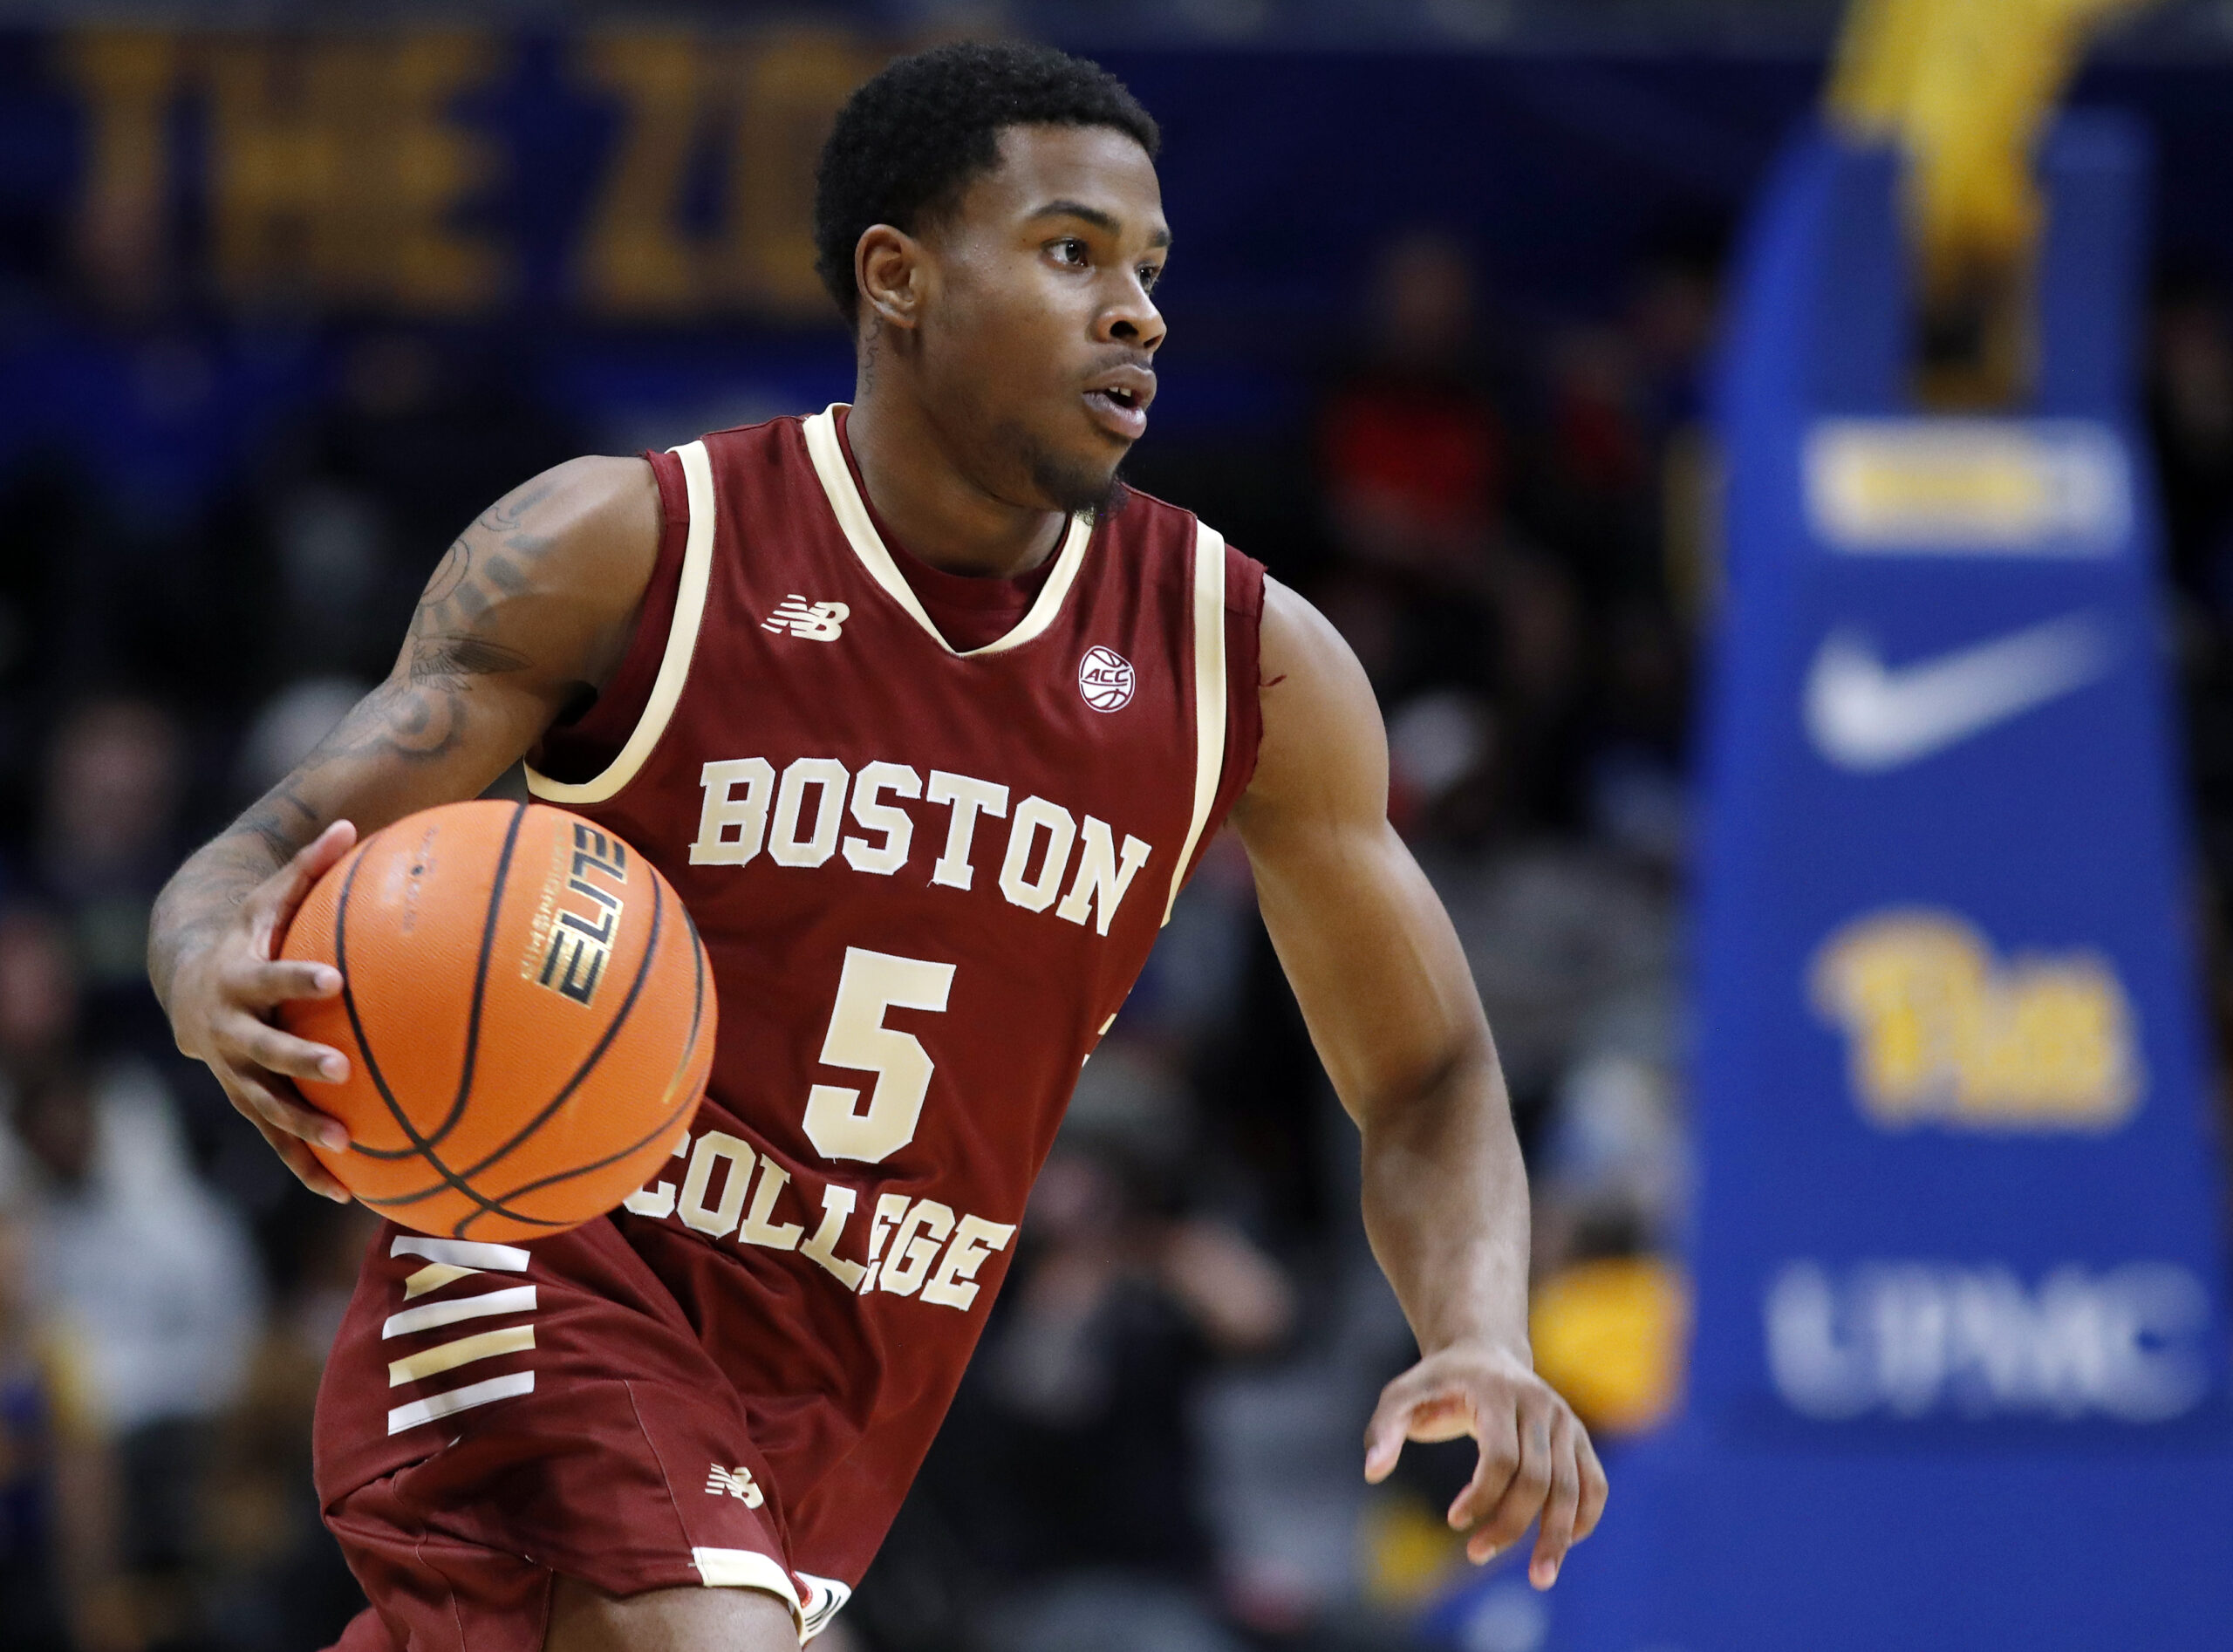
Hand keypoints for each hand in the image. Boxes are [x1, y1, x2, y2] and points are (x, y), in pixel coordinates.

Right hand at [166, 820, 358, 1200]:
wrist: (188, 980)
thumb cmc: (248, 931)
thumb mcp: (270, 897)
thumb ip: (309, 867)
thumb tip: (349, 824)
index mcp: (238, 979)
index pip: (269, 978)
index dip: (297, 979)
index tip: (334, 979)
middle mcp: (230, 1032)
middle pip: (262, 1050)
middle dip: (299, 1061)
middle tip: (341, 1068)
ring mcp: (235, 1072)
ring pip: (266, 1105)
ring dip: (302, 1128)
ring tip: (346, 1142)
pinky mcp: (247, 1100)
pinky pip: (275, 1139)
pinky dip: (305, 1166)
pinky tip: (344, 1192)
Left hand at [1363, 1340, 1607, 1589]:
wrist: (1483, 1353)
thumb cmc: (1437, 1383)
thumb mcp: (1401, 1397)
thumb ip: (1384, 1430)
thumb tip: (1372, 1472)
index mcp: (1498, 1394)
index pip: (1502, 1457)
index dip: (1481, 1496)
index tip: (1453, 1519)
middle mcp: (1540, 1406)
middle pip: (1538, 1480)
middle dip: (1511, 1526)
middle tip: (1476, 1554)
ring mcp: (1565, 1421)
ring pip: (1572, 1488)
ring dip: (1556, 1537)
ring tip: (1540, 1579)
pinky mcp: (1578, 1437)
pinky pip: (1594, 1483)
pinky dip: (1586, 1518)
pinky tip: (1564, 1545)